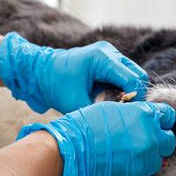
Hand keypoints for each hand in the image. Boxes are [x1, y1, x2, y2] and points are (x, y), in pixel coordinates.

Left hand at [0, 32, 149, 114]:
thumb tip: (118, 123)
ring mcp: (108, 55)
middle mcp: (109, 52)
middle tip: (124, 113)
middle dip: (135, 95)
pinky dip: (121, 89)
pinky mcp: (106, 61)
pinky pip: (122, 76)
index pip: (133, 79)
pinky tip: (111, 101)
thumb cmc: (54, 85)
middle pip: (137, 75)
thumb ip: (99, 112)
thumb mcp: (76, 103)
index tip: (127, 115)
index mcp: (103, 58)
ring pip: (132, 75)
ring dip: (128, 92)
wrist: (38, 72)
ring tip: (116, 107)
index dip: (134, 99)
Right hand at [17, 100, 175, 175]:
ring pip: (157, 159)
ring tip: (127, 152)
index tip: (158, 121)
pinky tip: (119, 162)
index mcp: (145, 116)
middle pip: (169, 141)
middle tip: (145, 138)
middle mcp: (150, 138)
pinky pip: (142, 172)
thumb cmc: (84, 127)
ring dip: (147, 155)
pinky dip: (135, 167)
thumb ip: (133, 114)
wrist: (71, 153)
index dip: (162, 118)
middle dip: (160, 139)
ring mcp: (144, 160)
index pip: (168, 115)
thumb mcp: (111, 109)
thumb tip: (142, 119)